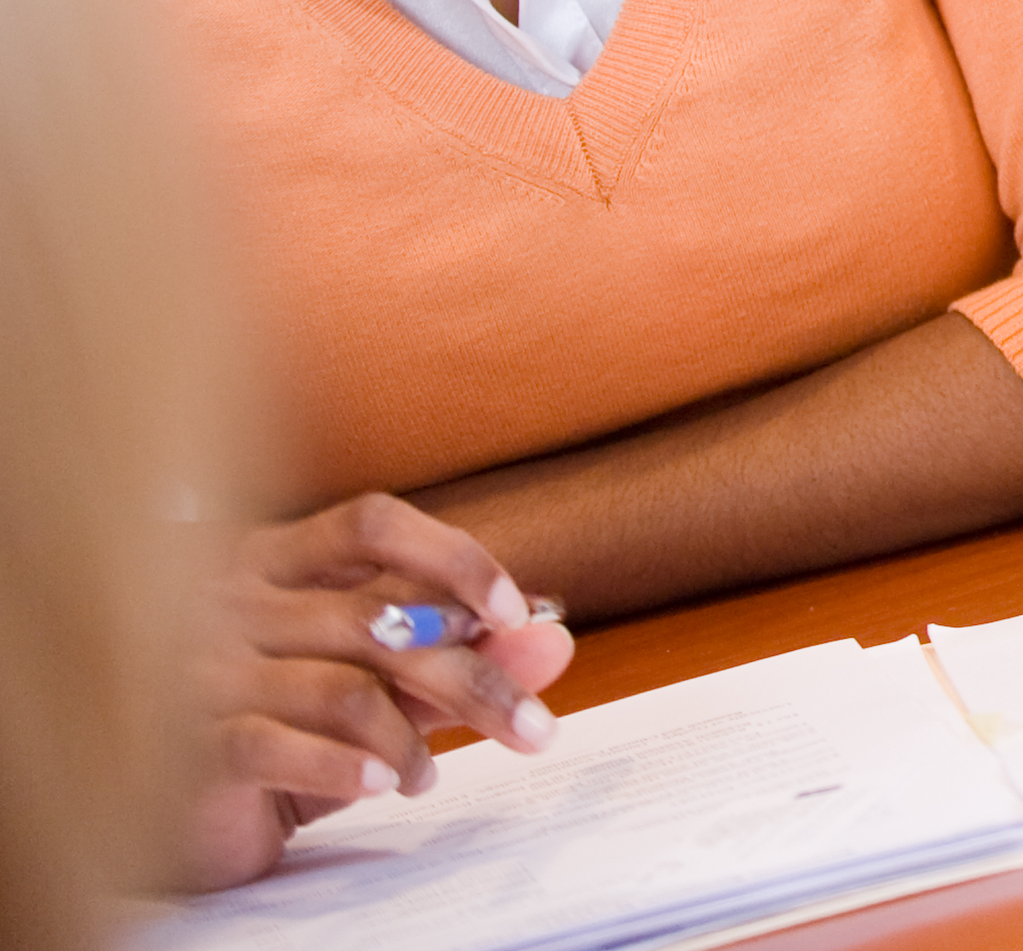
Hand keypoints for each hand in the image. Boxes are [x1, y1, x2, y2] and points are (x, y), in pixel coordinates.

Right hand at [174, 493, 574, 891]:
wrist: (162, 806)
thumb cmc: (275, 725)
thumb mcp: (372, 685)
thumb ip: (454, 657)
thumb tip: (552, 640)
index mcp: (272, 561)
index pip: (373, 525)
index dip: (452, 558)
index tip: (517, 611)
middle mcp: (231, 602)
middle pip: (379, 618)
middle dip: (474, 677)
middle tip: (533, 730)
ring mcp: (202, 671)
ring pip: (343, 687)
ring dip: (411, 740)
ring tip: (427, 775)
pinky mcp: (186, 743)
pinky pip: (280, 745)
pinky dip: (349, 768)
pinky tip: (385, 785)